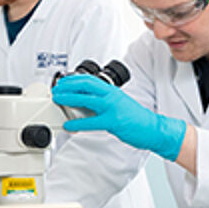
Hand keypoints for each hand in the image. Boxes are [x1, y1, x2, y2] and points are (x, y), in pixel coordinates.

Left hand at [53, 74, 186, 160]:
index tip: (62, 82)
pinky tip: (69, 125)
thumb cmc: (137, 118)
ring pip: (86, 99)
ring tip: (57, 100)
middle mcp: (112, 96)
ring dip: (68, 98)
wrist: (153, 128)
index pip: (89, 79)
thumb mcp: (119, 103)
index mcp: (112, 91)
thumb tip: (84, 104)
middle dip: (67, 85)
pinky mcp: (113, 122)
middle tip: (55, 89)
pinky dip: (77, 123)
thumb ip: (103, 101)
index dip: (73, 79)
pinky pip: (91, 122)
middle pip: (85, 84)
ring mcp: (112, 108)